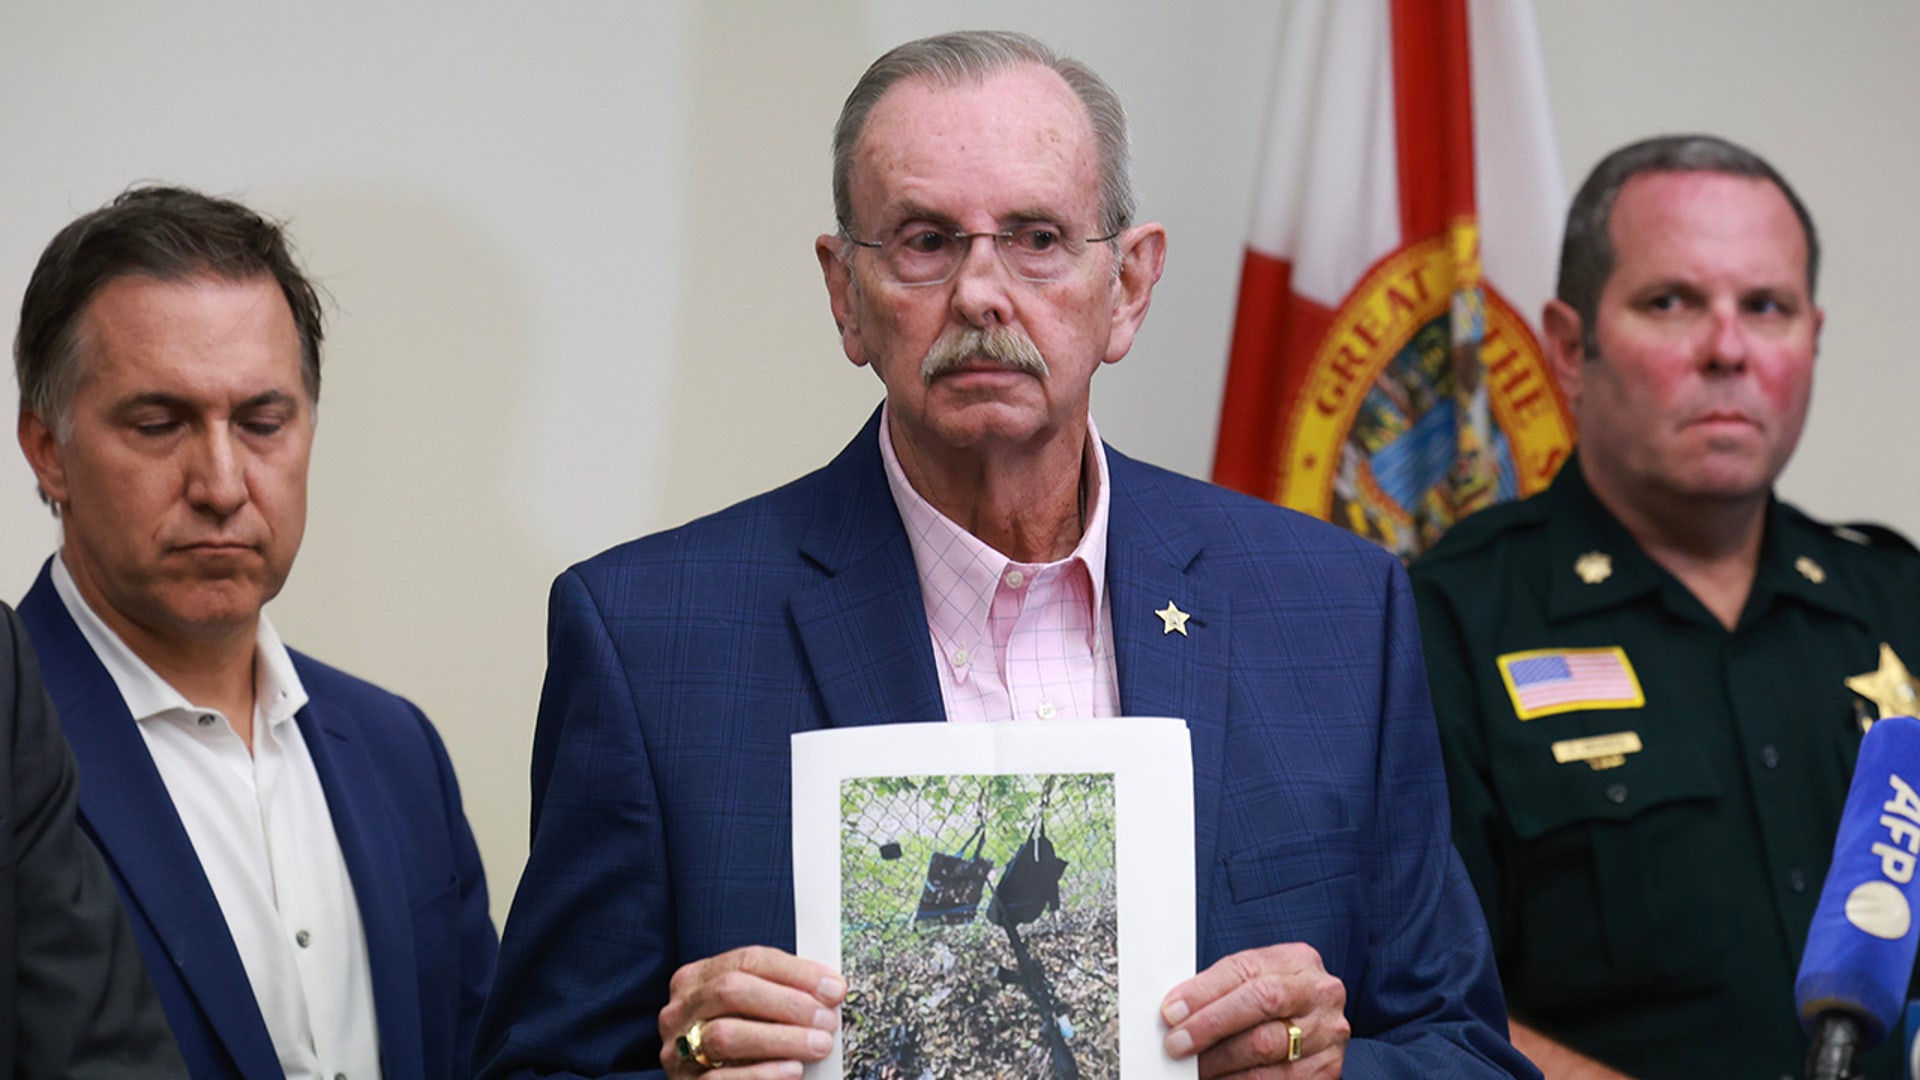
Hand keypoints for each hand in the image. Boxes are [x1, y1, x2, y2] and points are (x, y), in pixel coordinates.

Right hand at [657, 945, 844, 1078]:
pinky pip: (721, 1078)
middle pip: (733, 991)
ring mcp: (678, 1049)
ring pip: (726, 1035)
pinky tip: (793, 1070)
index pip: (748, 960)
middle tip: (827, 1019)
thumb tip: (830, 990)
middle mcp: (681, 1009)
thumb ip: (777, 994)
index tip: (833, 988)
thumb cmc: (736, 1041)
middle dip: (788, 1003)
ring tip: (819, 1044)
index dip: (796, 972)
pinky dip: (762, 1073)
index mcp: (697, 978)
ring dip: (780, 1038)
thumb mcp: (748, 1009)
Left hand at [1160, 943, 1348, 1078]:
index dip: (1204, 992)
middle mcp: (1320, 994)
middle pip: (1261, 1004)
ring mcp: (1328, 1034)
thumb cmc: (1273, 1002)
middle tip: (1177, 1043)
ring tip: (1194, 1067)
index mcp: (1298, 961)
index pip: (1245, 970)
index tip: (1172, 1012)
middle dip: (1211, 1025)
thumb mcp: (1254, 981)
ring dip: (1221, 1061)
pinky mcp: (1327, 1071)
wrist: (1312, 1027)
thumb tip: (1175, 1011)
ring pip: (1266, 1046)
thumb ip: (1220, 989)